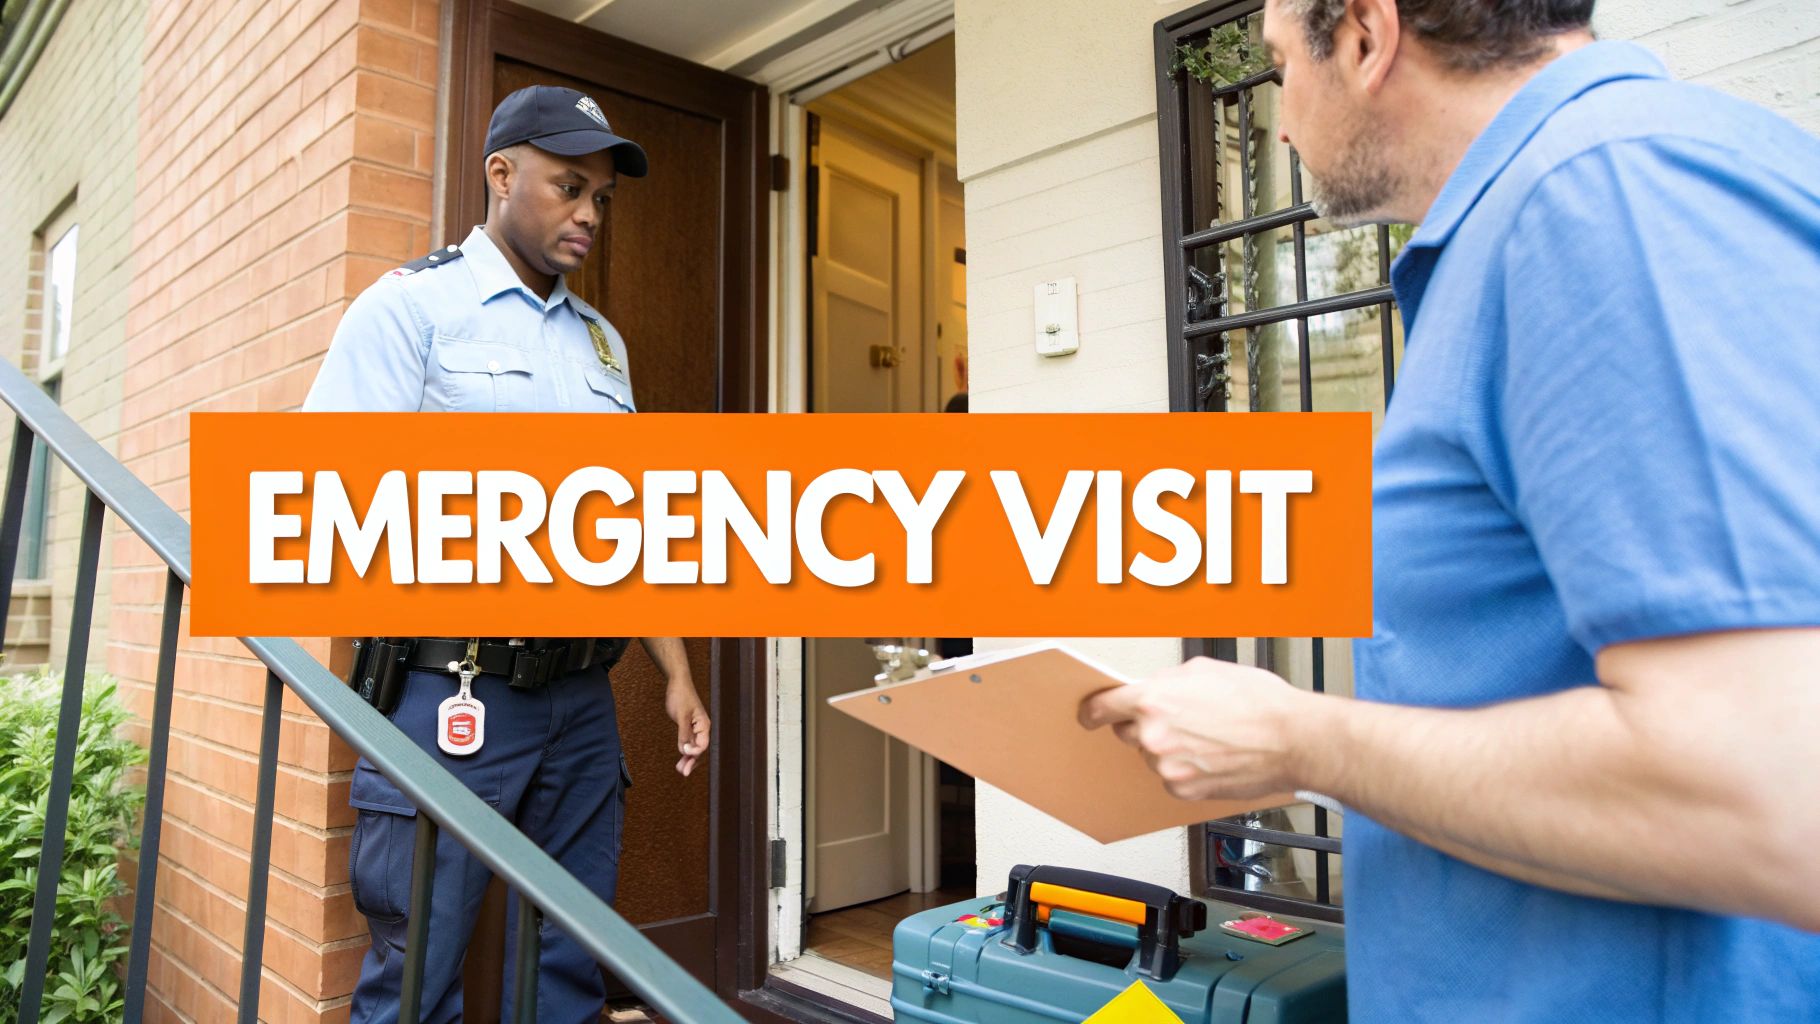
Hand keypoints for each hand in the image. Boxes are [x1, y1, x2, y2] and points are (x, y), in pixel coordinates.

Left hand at [665, 674, 710, 776]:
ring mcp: (696, 728)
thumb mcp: (681, 716)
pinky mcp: (689, 727)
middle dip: (692, 761)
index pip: (703, 744)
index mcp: (704, 725)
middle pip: (699, 749)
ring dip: (688, 758)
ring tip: (680, 769)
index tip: (683, 753)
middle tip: (682, 772)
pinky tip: (681, 757)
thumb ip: (683, 734)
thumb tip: (684, 750)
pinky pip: (689, 742)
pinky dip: (685, 750)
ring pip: (694, 747)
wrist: (677, 683)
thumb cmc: (681, 696)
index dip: (694, 752)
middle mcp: (702, 728)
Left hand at [1078, 657, 1309, 800]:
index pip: (1102, 707)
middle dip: (1147, 725)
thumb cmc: (1259, 702)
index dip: (1094, 710)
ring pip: (1153, 756)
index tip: (1090, 714)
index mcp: (1152, 700)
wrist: (1293, 740)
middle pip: (1129, 732)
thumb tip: (1155, 687)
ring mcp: (1167, 768)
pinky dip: (1186, 769)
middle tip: (1183, 719)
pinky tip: (1213, 755)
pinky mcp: (1184, 791)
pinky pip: (1172, 778)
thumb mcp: (1205, 670)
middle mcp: (1154, 736)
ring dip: (1170, 748)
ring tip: (1209, 737)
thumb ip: (1168, 681)